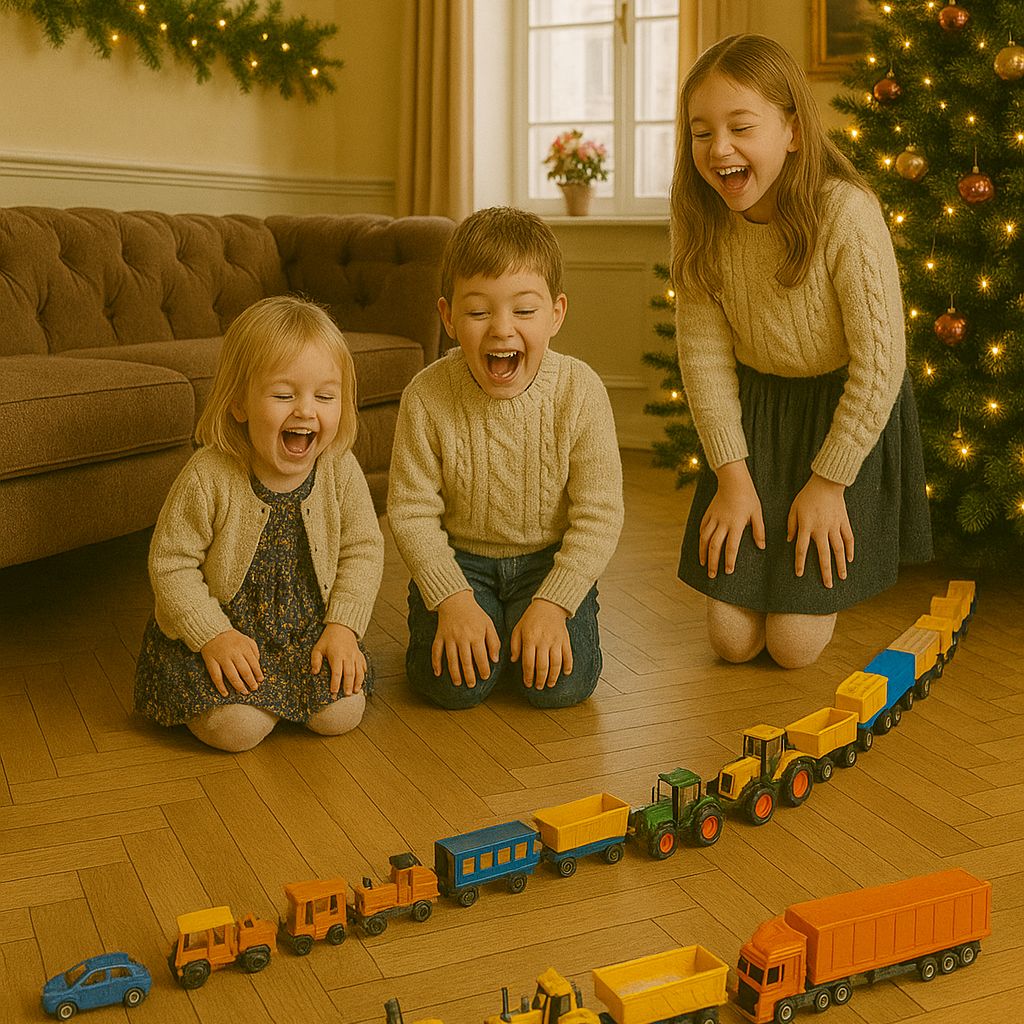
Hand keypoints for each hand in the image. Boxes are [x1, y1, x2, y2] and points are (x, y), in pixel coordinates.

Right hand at [200, 629, 262, 696]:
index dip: (258, 673)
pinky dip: (220, 686)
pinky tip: (225, 693)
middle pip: (244, 670)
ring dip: (239, 686)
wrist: (211, 630)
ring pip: (231, 675)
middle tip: (254, 688)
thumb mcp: (246, 639)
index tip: (260, 680)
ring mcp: (222, 658)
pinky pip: (216, 676)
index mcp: (243, 647)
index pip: (253, 663)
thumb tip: (258, 665)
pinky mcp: (211, 661)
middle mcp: (233, 653)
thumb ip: (254, 650)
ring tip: (244, 692)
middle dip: (250, 681)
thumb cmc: (232, 637)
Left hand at [312, 623, 366, 696]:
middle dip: (348, 685)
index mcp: (336, 655)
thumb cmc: (328, 639)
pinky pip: (363, 666)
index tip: (333, 692)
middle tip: (346, 695)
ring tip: (355, 691)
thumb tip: (314, 672)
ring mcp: (355, 656)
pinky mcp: (360, 655)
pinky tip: (361, 682)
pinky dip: (363, 674)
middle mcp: (348, 656)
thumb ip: (315, 660)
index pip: (336, 672)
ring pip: (359, 671)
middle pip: (349, 673)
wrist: (342, 627)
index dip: (335, 683)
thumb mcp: (318, 648)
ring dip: (358, 682)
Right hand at [433, 590, 500, 686]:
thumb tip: (495, 659)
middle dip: (469, 675)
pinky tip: (437, 673)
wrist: (456, 599)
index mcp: (476, 635)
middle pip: (465, 660)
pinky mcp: (439, 636)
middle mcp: (462, 638)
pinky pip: (436, 651)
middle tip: (471, 685)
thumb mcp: (489, 624)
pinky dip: (436, 662)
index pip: (481, 656)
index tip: (485, 677)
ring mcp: (449, 637)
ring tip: (458, 683)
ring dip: (454, 672)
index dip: (483, 668)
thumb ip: (494, 642)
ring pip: (451, 658)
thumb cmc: (475, 614)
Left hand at [510, 599, 571, 689]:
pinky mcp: (565, 640)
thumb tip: (514, 661)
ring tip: (549, 684)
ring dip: (553, 677)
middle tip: (538, 687)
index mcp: (530, 639)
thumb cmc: (531, 618)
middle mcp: (543, 641)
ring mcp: (556, 641)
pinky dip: (568, 666)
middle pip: (543, 666)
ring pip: (556, 664)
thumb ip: (514, 645)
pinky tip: (565, 673)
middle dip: (540, 680)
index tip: (527, 684)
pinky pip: (568, 655)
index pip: (529, 662)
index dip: (528, 676)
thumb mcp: (518, 629)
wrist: (549, 605)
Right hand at [700, 460, 765, 577]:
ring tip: (703, 564)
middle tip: (712, 575)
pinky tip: (701, 546)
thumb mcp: (757, 513)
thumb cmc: (748, 497)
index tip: (728, 571)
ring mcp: (713, 518)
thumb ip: (759, 530)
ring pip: (705, 539)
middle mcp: (722, 523)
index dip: (729, 560)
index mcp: (735, 524)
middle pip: (714, 546)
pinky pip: (702, 528)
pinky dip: (701, 539)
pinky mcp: (708, 513)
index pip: (731, 546)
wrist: (733, 480)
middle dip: (713, 562)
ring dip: (703, 553)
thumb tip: (761, 547)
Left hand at [787, 473, 853, 587]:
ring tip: (843, 577)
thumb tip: (789, 541)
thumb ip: (791, 525)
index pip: (802, 549)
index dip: (800, 562)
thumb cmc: (807, 496)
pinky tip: (850, 560)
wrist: (826, 483)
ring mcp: (835, 526)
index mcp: (807, 526)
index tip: (800, 574)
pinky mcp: (844, 522)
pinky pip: (849, 538)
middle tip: (828, 585)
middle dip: (826, 571)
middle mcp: (822, 529)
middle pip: (824, 554)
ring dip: (841, 564)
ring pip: (839, 549)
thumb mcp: (793, 509)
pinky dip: (850, 549)